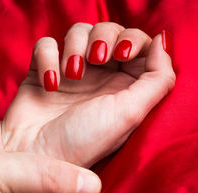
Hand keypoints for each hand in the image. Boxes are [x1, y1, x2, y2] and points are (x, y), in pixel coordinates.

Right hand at [3, 22, 174, 167]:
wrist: (35, 155)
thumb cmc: (82, 142)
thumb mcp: (129, 114)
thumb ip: (158, 78)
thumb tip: (162, 41)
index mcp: (125, 87)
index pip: (139, 45)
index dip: (133, 39)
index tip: (122, 54)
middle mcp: (100, 77)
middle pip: (109, 31)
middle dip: (104, 37)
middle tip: (96, 59)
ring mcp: (71, 72)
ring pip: (79, 32)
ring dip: (75, 46)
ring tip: (71, 75)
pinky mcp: (44, 70)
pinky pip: (47, 44)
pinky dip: (48, 57)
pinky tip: (49, 83)